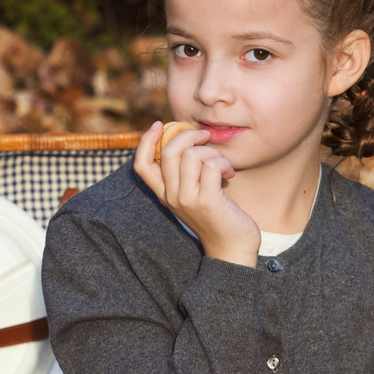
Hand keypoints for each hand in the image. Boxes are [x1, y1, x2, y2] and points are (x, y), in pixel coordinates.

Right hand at [134, 121, 258, 265]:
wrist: (232, 248)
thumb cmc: (217, 216)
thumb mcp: (193, 193)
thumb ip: (185, 172)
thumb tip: (187, 138)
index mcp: (164, 194)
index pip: (141, 165)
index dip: (146, 140)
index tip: (160, 124)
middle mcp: (171, 197)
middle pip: (168, 152)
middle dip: (189, 135)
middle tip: (205, 137)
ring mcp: (188, 200)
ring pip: (192, 155)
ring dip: (212, 151)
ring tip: (223, 164)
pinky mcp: (207, 201)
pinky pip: (211, 165)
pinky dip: (223, 162)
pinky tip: (229, 174)